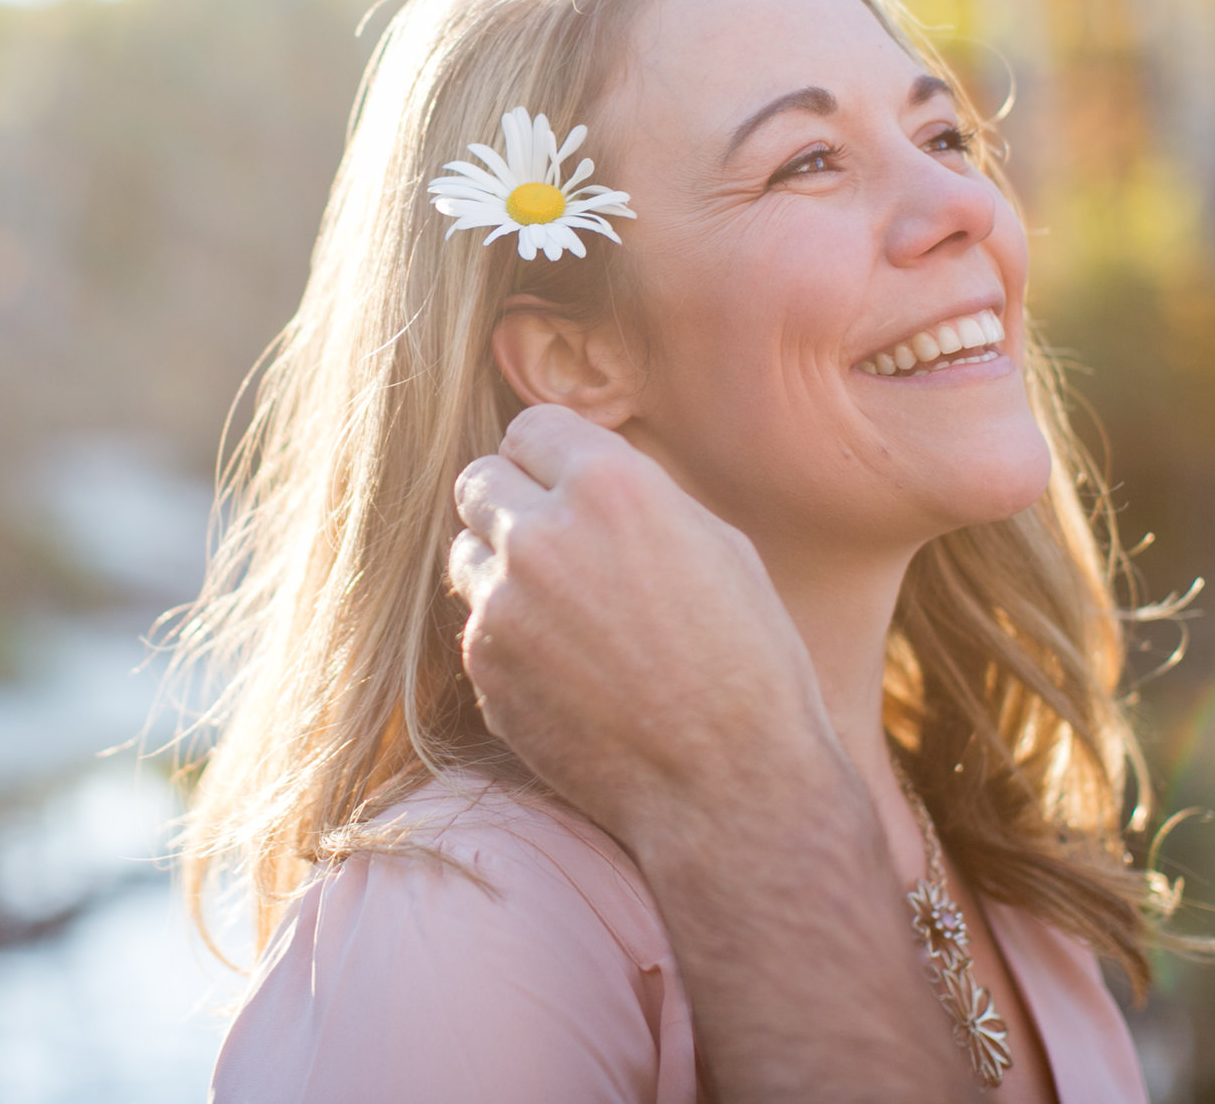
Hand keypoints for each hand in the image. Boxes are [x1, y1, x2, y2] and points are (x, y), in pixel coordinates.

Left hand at [448, 403, 837, 848]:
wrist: (727, 787)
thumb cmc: (746, 662)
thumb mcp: (715, 545)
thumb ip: (633, 497)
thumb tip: (579, 478)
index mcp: (609, 487)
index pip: (531, 428)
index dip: (552, 457)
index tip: (567, 482)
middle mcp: (541, 536)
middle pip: (479, 480)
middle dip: (512, 502)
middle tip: (556, 541)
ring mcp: (502, 605)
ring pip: (467, 553)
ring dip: (502, 569)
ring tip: (568, 612)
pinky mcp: (484, 668)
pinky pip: (476, 624)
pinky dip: (508, 636)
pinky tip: (567, 669)